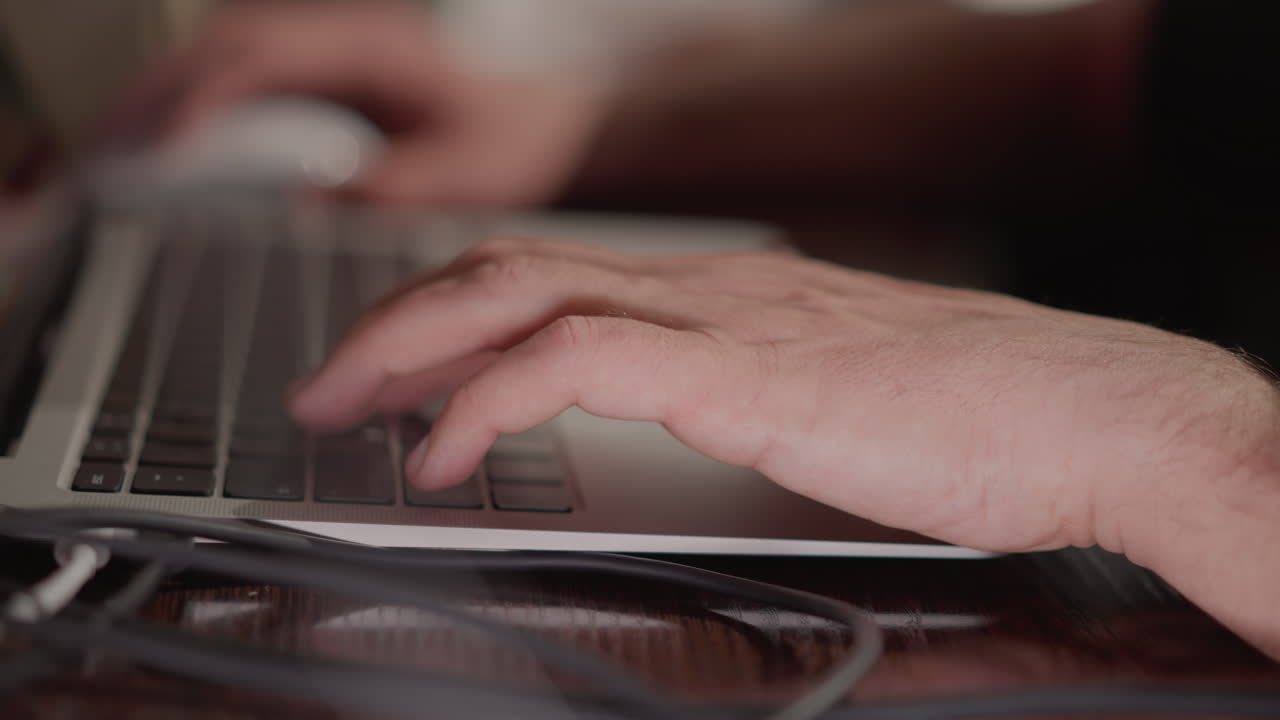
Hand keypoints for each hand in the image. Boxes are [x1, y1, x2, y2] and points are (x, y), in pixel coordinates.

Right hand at [100, 2, 606, 207]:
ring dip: (175, 93)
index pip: (262, 60)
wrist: (570, 92)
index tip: (168, 153)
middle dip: (159, 96)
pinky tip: (191, 141)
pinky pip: (259, 70)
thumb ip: (392, 185)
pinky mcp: (343, 67)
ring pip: (234, 52)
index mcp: (375, 47)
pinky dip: (212, 99)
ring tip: (126, 151)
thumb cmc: (529, 122)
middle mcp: (349, 35)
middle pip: (227, 47)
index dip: (205, 104)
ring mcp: (342, 45)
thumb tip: (310, 203)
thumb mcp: (470, 167)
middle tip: (107, 155)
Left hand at [289, 238, 1279, 655]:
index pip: (552, 274)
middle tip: (333, 381)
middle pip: (507, 268)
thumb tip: (696, 414)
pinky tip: (444, 452)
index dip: (452, 312)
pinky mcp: (739, 370)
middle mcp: (706, 285)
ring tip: (350, 410)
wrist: (1079, 408)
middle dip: (397, 320)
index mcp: (723, 290)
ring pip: (518, 295)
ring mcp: (719, 318)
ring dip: (411, 349)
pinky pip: (572, 364)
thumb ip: (748, 390)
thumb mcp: (829, 392)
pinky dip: (486, 401)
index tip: (394, 366)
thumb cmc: (974, 415)